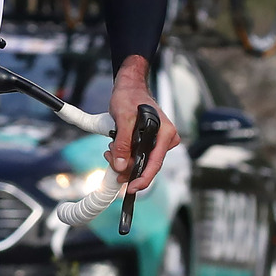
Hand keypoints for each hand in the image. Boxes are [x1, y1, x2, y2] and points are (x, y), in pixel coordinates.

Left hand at [107, 56, 178, 193]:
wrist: (129, 86)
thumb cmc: (130, 97)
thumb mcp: (124, 119)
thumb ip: (123, 143)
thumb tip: (122, 165)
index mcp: (165, 134)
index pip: (155, 164)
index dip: (142, 179)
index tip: (130, 188)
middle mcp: (165, 139)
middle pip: (146, 164)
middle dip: (126, 166)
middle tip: (110, 157)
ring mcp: (158, 140)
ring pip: (139, 160)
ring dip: (123, 159)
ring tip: (110, 149)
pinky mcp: (149, 140)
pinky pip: (137, 153)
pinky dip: (125, 153)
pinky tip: (114, 148)